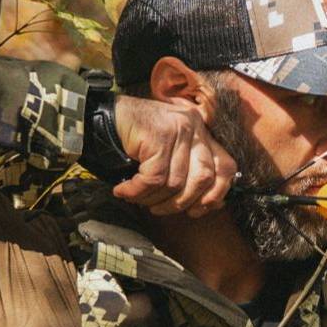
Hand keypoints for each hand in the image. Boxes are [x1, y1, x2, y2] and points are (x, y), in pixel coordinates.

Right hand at [106, 93, 237, 217]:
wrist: (99, 117)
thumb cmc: (135, 142)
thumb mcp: (169, 155)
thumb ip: (189, 172)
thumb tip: (208, 205)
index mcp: (201, 133)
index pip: (227, 167)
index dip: (216, 194)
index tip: (196, 210)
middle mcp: (194, 127)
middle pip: (203, 178)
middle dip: (180, 202)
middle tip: (159, 209)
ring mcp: (177, 128)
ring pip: (175, 182)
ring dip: (152, 198)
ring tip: (136, 198)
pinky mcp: (157, 135)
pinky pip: (154, 178)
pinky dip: (137, 191)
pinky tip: (124, 190)